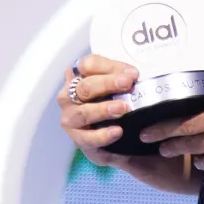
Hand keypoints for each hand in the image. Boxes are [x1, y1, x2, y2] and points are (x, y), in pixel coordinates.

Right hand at [58, 54, 195, 192]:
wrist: (117, 134)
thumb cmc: (115, 100)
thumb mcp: (119, 86)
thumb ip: (123, 77)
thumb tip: (134, 74)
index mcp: (78, 76)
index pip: (87, 64)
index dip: (109, 67)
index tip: (132, 73)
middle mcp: (69, 95)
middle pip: (85, 86)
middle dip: (108, 83)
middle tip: (128, 84)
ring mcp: (70, 118)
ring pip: (83, 112)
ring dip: (103, 109)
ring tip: (123, 108)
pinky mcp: (78, 139)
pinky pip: (87, 138)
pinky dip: (102, 135)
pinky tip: (118, 131)